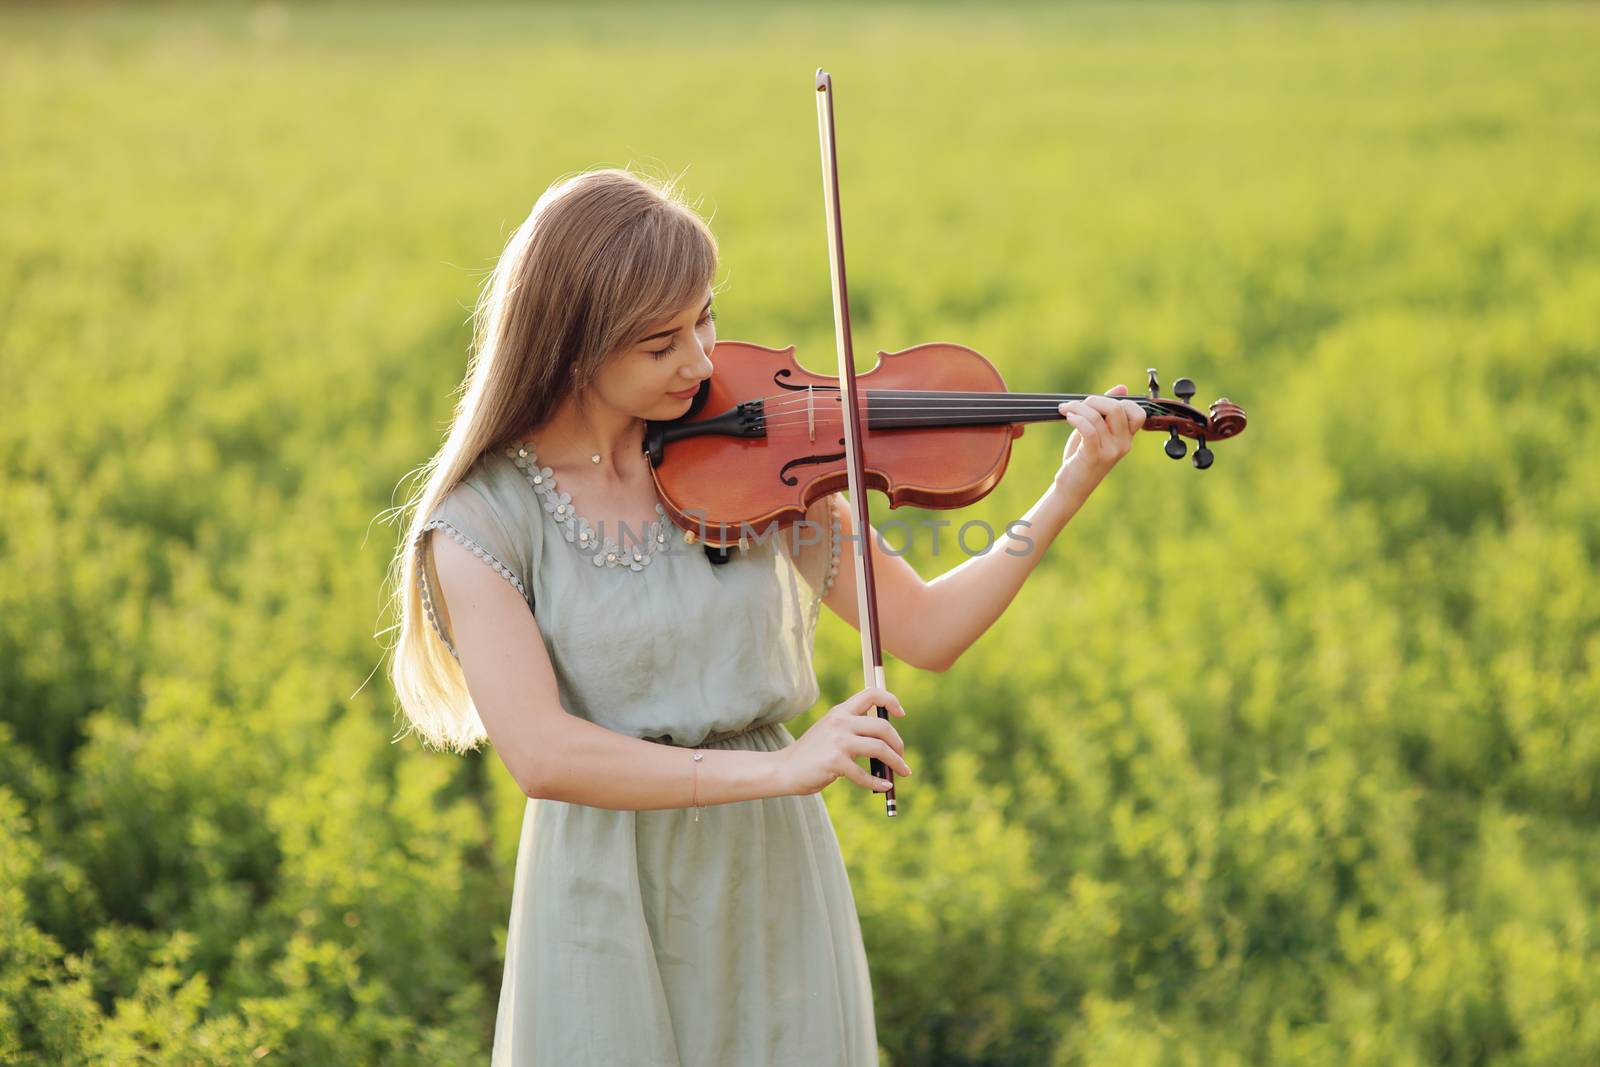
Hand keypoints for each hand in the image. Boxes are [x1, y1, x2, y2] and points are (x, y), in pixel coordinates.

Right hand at [777, 686, 911, 796]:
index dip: (890, 700)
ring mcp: (838, 741)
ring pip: (879, 749)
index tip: (901, 714)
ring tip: (902, 772)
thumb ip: (854, 730)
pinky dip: (878, 783)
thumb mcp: (831, 732)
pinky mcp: (835, 762)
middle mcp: (840, 722)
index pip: (871, 694)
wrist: (784, 769)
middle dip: (898, 743)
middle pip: (882, 726)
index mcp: (840, 711)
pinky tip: (884, 787)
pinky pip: (865, 774)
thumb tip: (889, 744)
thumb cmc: (812, 754)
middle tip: (901, 756)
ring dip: (896, 763)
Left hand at [1054, 383, 1146, 494]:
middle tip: (1077, 405)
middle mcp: (1123, 444)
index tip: (1097, 404)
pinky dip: (1077, 418)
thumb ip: (1107, 410)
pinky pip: (1089, 429)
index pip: (1138, 412)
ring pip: (1098, 417)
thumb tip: (1122, 388)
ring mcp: (1110, 451)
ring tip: (1065, 409)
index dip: (1118, 402)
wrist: (1072, 486)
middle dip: (1094, 400)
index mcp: (1127, 437)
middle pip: (1117, 408)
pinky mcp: (1094, 456)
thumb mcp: (1097, 431)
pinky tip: (1068, 416)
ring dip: (1078, 407)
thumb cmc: (1083, 457)